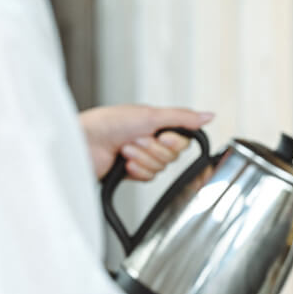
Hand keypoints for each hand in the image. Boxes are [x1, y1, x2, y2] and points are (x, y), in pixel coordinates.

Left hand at [79, 104, 214, 180]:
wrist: (84, 144)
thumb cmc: (108, 123)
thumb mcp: (151, 115)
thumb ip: (183, 118)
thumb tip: (209, 116)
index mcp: (157, 125)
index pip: (183, 141)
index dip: (174, 142)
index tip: (162, 136)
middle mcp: (151, 141)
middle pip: (172, 156)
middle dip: (154, 150)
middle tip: (136, 140)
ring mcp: (142, 157)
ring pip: (160, 168)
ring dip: (142, 159)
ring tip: (125, 150)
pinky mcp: (133, 173)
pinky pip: (149, 178)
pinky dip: (136, 171)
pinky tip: (124, 165)